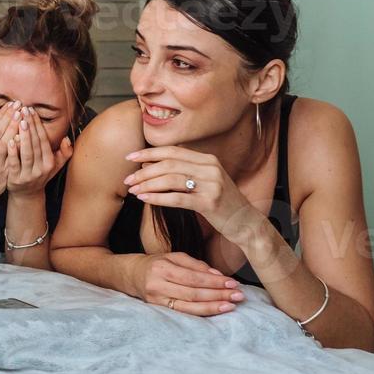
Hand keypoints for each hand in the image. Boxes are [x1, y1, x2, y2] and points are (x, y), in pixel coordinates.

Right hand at [0, 101, 15, 200]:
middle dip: (11, 117)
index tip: (11, 104)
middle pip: (0, 132)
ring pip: (8, 142)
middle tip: (20, 105)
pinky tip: (26, 135)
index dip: (2, 115)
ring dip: (17, 128)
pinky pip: (14, 156)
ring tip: (25, 116)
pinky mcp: (5, 171)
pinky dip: (19, 146)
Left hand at [5, 109, 73, 198]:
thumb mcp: (55, 165)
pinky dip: (13, 152)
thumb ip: (65, 152)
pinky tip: (10, 140)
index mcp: (49, 162)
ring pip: (27, 153)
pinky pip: (14, 164)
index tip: (32, 111)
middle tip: (24, 111)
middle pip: (36, 144)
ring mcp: (28, 175)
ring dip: (24, 137)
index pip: (44, 140)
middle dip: (31, 126)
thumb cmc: (40, 174)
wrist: (26, 194)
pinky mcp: (15, 179)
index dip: (38, 125)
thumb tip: (67, 138)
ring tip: (19, 122)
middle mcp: (41, 169)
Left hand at [124, 146, 263, 243]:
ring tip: (133, 191)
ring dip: (148, 185)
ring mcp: (212, 185)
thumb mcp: (206, 180)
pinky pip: (177, 198)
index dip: (148, 153)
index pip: (172, 151)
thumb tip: (150, 165)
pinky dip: (158, 198)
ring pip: (171, 180)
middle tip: (128, 180)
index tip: (129, 157)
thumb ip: (184, 170)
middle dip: (144, 171)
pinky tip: (145, 199)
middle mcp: (211, 168)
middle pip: (168, 164)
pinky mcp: (210, 203)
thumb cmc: (220, 202)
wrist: (246, 222)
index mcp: (208, 159)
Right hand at [130, 252, 245, 315]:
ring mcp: (157, 300)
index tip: (233, 282)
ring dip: (213, 306)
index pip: (193, 277)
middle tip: (238, 295)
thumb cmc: (157, 264)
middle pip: (193, 293)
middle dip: (218, 294)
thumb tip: (218, 276)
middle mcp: (157, 285)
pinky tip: (216, 310)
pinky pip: (184, 313)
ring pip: (189, 306)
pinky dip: (202, 312)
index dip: (214, 281)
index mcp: (162, 268)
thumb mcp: (174, 257)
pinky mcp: (159, 310)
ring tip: (231, 305)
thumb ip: (196, 265)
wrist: (132, 275)